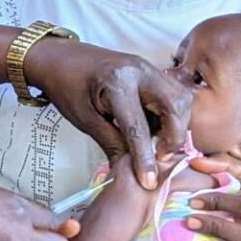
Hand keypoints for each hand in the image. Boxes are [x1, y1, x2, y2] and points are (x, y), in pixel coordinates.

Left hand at [22, 38, 190, 187]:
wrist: (60, 58)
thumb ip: (111, 143)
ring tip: (159, 144)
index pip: (138, 127)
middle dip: (175, 136)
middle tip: (161, 157)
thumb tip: (130, 172)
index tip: (148, 181)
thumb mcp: (85, 119)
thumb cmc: (67, 86)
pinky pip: (173, 94)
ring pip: (181, 99)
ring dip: (177, 125)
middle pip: (176, 105)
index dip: (145, 158)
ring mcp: (148, 68)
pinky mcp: (151, 71)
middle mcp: (140, 71)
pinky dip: (171, 115)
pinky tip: (156, 128)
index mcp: (117, 83)